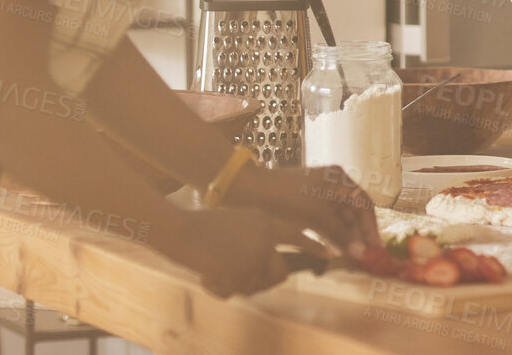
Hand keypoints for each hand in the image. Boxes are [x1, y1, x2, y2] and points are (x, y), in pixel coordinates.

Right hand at [162, 205, 318, 298]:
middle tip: (243, 272)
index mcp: (264, 221)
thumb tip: (273, 259)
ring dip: (239, 282)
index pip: (296, 234)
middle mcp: (263, 238)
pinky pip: (236, 291)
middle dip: (265, 278)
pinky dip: (222, 286)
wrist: (181, 231)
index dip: (313, 246)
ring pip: (256, 285)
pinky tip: (210, 272)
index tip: (330, 254)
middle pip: (279, 272)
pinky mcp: (238, 272)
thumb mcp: (239, 220)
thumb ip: (260, 235)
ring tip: (219, 266)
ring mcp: (252, 256)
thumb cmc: (205, 226)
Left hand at [221, 163, 377, 254]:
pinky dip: (331, 236)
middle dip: (358, 235)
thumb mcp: (317, 216)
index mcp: (339, 180)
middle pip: (353, 213)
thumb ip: (340, 234)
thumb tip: (362, 254)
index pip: (364, 204)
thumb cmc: (288, 198)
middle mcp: (332, 185)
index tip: (375, 248)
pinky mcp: (307, 207)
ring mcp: (319, 195)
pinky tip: (334, 251)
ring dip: (345, 238)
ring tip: (351, 258)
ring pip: (339, 219)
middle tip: (364, 258)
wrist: (251, 191)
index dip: (371, 227)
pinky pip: (326, 223)